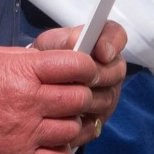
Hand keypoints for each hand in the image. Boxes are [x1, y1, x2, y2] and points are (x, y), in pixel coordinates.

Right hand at [0, 43, 112, 153]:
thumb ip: (30, 58)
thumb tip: (58, 59)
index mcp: (24, 72)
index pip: (75, 66)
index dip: (86, 66)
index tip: (85, 69)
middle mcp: (30, 102)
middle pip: (80, 98)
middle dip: (82, 93)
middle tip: (74, 93)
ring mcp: (27, 133)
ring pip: (73, 129)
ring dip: (72, 122)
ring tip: (62, 117)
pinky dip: (61, 152)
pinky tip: (53, 142)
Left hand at [32, 20, 126, 144]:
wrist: (36, 83)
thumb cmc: (47, 57)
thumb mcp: (51, 44)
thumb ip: (66, 39)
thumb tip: (78, 40)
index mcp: (102, 43)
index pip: (117, 35)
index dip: (113, 43)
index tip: (101, 52)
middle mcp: (111, 67)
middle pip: (117, 71)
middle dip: (98, 74)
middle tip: (78, 78)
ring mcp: (108, 93)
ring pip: (108, 97)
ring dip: (87, 97)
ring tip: (67, 95)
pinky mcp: (100, 117)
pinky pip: (98, 119)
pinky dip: (81, 116)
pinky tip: (66, 113)